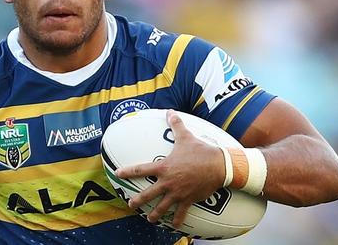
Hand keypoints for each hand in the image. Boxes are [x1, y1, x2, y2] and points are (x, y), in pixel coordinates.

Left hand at [115, 110, 225, 227]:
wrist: (219, 166)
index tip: (118, 174)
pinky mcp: (189, 200)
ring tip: (149, 219)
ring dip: (154, 214)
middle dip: (137, 200)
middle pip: (148, 194)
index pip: (141, 169)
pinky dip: (177, 220)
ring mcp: (178, 193)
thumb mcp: (186, 136)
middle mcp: (168, 182)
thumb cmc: (201, 151)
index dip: (128, 171)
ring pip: (162, 207)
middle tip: (130, 204)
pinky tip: (174, 226)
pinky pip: (181, 213)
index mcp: (164, 167)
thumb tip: (170, 111)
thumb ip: (176, 125)